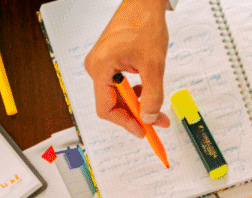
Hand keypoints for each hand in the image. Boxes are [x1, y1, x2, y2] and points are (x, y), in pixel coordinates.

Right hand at [85, 0, 170, 136]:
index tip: (142, 130)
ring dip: (136, 102)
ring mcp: (101, 64)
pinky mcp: (109, 61)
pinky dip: (134, 91)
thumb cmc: (144, 23)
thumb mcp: (153, 65)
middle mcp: (96, 67)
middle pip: (112, 104)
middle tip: (155, 120)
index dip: (125, 122)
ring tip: (154, 103)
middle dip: (135, 114)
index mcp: (100, 68)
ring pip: (117, 95)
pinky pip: (118, 85)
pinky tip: (146, 88)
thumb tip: (149, 117)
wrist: (144, 3)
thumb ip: (152, 96)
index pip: (106, 109)